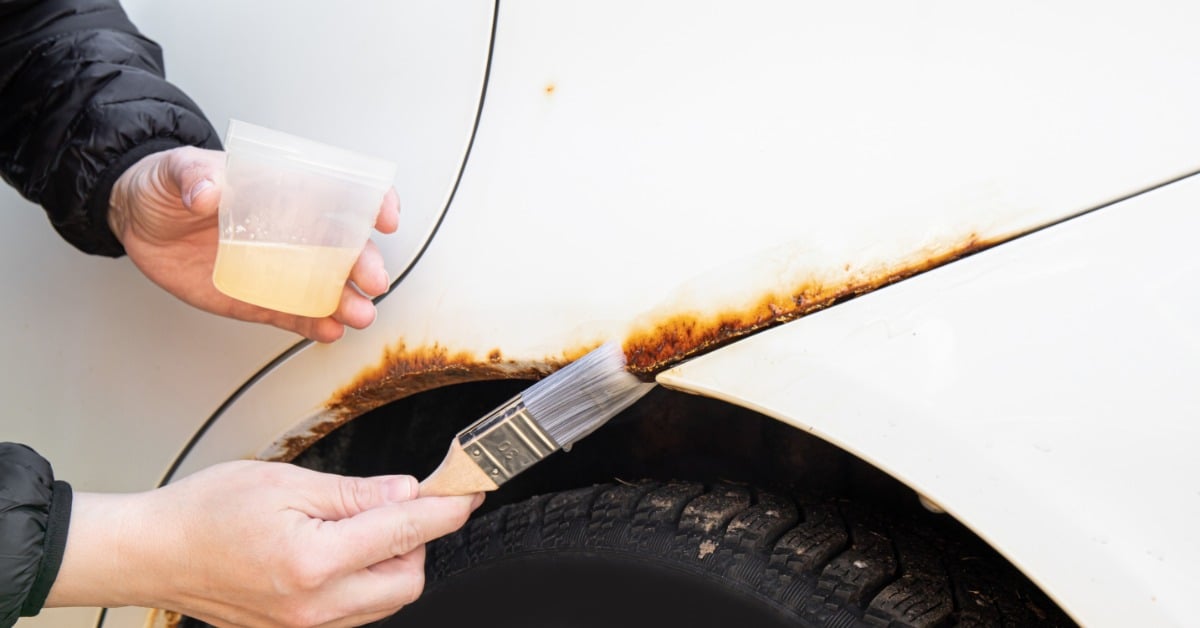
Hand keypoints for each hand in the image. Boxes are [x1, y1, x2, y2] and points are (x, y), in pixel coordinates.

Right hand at [46, 461, 482, 627]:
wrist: (154, 553)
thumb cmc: (207, 511)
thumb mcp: (287, 483)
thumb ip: (356, 494)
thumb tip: (409, 492)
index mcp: (313, 562)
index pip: (405, 533)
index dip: (444, 508)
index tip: (467, 491)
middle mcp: (315, 607)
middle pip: (407, 580)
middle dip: (417, 540)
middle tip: (402, 504)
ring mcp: (306, 627)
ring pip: (385, 601)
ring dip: (392, 563)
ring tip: (361, 526)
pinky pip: (357, 614)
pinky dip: (366, 582)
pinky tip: (344, 552)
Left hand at [108, 146, 401, 342]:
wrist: (139, 221)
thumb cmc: (167, 184)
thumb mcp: (177, 168)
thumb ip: (195, 176)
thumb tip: (208, 191)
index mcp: (282, 191)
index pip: (339, 192)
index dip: (370, 202)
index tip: (384, 218)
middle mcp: (291, 230)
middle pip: (342, 247)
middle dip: (364, 264)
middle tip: (372, 281)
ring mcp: (278, 267)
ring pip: (326, 286)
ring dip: (347, 301)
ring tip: (358, 315)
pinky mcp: (260, 298)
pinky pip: (295, 315)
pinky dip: (316, 325)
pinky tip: (330, 331)